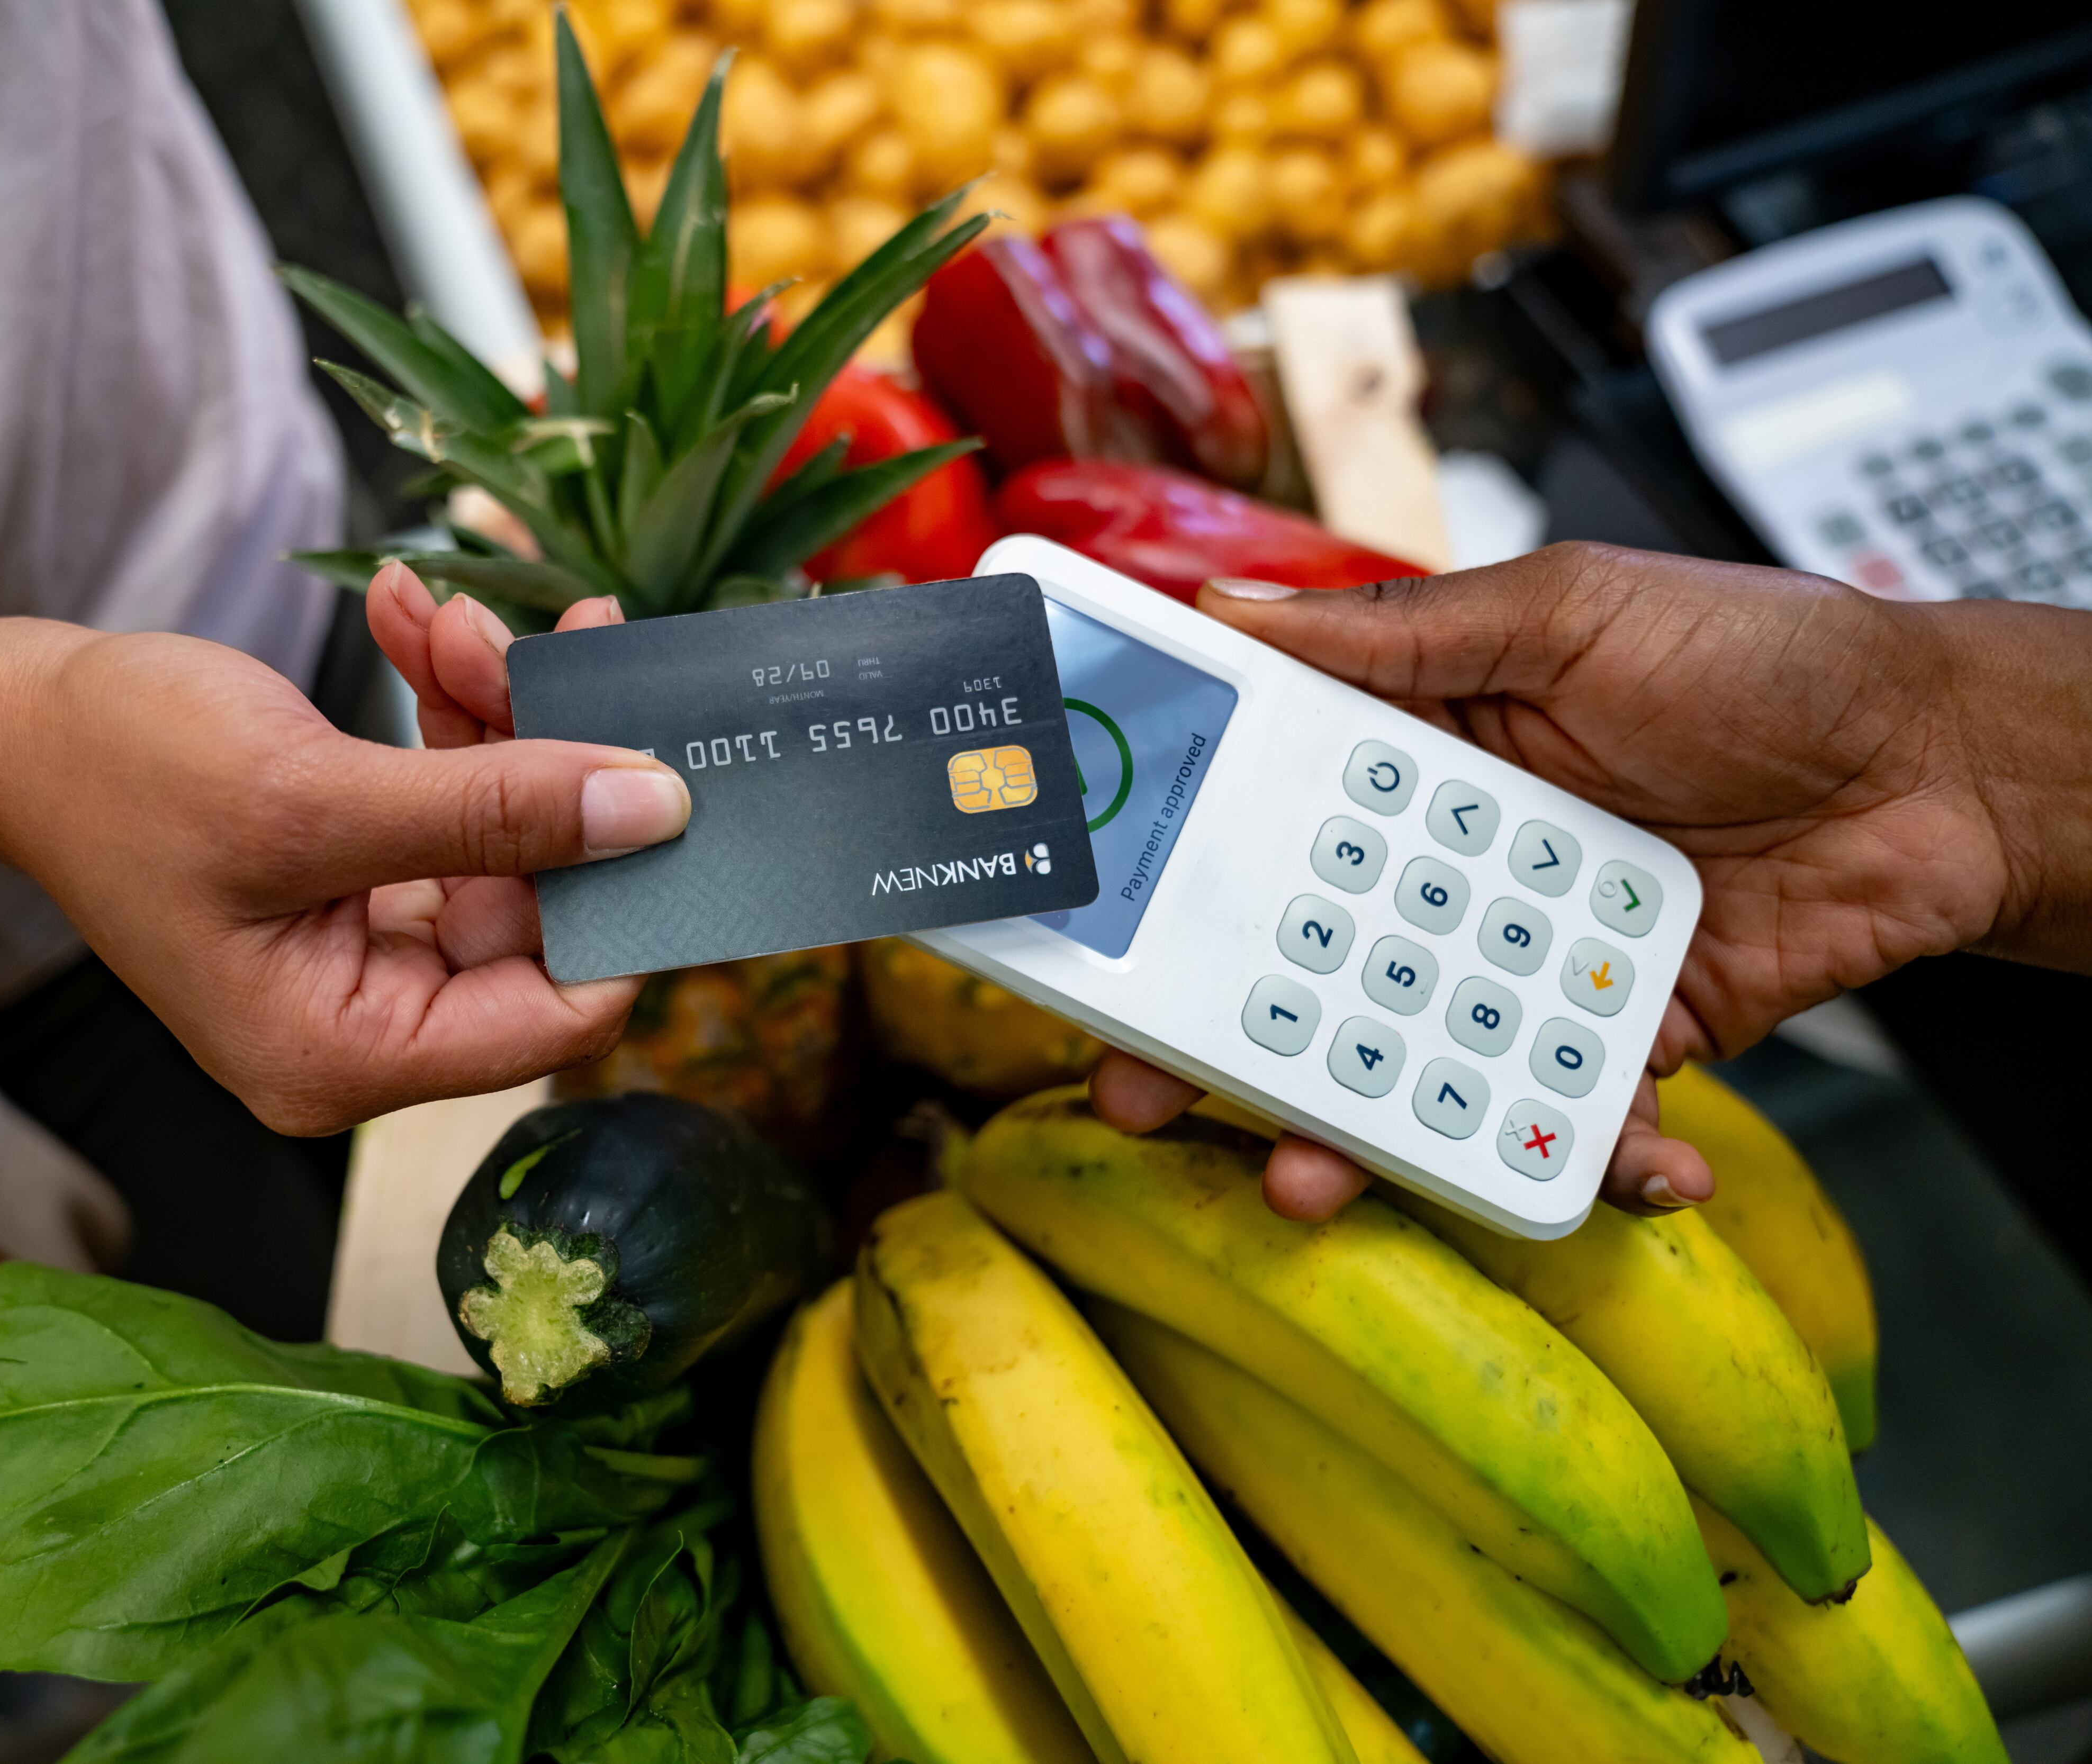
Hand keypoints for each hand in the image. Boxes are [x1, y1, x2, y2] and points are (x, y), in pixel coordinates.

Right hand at [0, 576, 686, 1134]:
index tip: (662, 769)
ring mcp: (363, 950)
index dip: (625, 896)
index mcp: (346, 1055)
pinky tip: (411, 616)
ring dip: (495, 713)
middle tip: (554, 633)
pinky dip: (444, 711)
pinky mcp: (357, 879)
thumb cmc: (115, 770)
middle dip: (550, 763)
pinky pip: (447, 802)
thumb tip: (657, 808)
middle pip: (540, 909)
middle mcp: (367, 1024)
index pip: (558, 1010)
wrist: (3, 722)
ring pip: (503, 836)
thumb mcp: (313, 794)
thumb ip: (496, 810)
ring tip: (448, 612)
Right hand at [1093, 542, 2091, 1219]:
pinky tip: (1619, 1176)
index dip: (1169, 877)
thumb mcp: (1570, 608)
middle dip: (1217, 1040)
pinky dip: (1592, 1165)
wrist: (1947, 761)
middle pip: (1303, 968)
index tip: (1087, 927)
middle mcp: (1452, 870)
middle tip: (1140, 1089)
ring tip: (1314, 1181)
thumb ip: (1404, 629)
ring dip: (1359, 1133)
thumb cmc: (1763, 656)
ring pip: (1410, 1062)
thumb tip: (1228, 603)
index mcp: (1417, 758)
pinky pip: (1575, 1121)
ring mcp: (1528, 962)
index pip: (1260, 821)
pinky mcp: (1623, 1038)